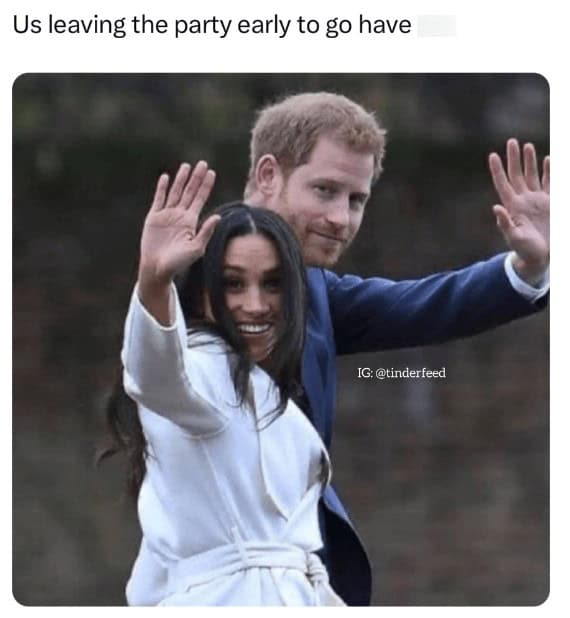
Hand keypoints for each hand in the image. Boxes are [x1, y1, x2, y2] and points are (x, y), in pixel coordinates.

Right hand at [139, 161, 219, 286]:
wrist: (158, 268)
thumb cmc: (179, 263)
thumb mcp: (196, 248)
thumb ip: (206, 232)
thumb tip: (218, 216)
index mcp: (191, 222)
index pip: (200, 199)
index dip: (206, 186)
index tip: (211, 173)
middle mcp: (180, 216)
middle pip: (190, 192)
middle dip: (196, 178)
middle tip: (203, 163)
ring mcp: (166, 215)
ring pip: (175, 192)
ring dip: (181, 179)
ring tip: (186, 166)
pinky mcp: (154, 218)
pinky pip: (158, 200)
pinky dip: (162, 188)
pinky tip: (166, 177)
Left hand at [488, 138, 549, 284]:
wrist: (541, 257)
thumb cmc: (525, 250)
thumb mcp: (514, 238)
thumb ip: (505, 223)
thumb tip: (496, 208)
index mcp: (513, 206)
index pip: (503, 183)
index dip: (497, 169)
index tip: (492, 155)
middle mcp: (524, 200)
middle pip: (517, 174)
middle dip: (514, 158)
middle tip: (511, 141)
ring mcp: (537, 200)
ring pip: (532, 175)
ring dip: (530, 161)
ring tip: (527, 146)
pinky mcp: (551, 202)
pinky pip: (550, 182)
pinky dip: (549, 171)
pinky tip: (548, 159)